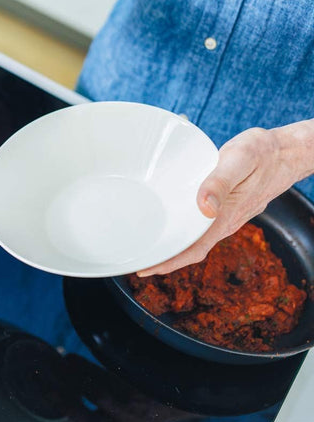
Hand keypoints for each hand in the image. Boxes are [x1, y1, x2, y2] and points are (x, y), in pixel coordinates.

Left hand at [138, 121, 313, 276]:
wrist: (286, 151)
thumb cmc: (262, 153)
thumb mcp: (239, 160)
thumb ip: (219, 182)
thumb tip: (203, 207)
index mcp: (226, 216)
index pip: (194, 249)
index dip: (168, 263)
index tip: (145, 270)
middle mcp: (224, 221)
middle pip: (190, 249)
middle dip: (162, 259)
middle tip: (134, 261)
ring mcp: (225, 216)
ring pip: (194, 238)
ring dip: (171, 245)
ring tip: (144, 247)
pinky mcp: (224, 207)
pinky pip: (200, 226)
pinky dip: (182, 230)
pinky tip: (169, 223)